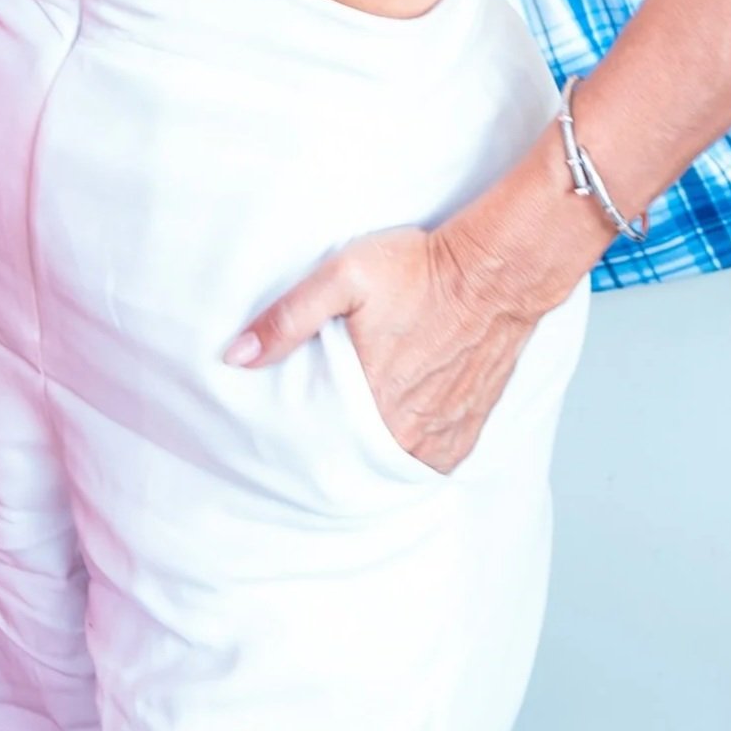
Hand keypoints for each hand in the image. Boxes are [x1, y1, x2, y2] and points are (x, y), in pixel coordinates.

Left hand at [227, 225, 541, 473]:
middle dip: (336, 443)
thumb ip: (287, 318)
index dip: (302, 434)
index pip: (322, 443)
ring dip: (374, 446)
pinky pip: (432, 459)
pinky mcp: (471, 428)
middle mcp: (411, 432)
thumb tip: (235, 357)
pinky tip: (394, 426)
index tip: (284, 428)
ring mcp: (445, 435)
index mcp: (374, 403)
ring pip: (395, 461)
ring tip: (355, 421)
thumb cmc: (417, 269)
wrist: (495, 270)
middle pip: (358, 457)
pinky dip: (411, 449)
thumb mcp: (339, 277)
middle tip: (319, 419)